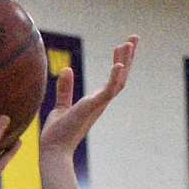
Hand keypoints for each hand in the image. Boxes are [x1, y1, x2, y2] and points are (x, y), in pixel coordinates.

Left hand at [40, 37, 136, 160]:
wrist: (53, 150)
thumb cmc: (58, 133)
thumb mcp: (61, 105)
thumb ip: (65, 88)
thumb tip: (67, 69)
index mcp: (95, 101)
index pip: (113, 78)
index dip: (120, 61)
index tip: (123, 44)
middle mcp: (100, 102)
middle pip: (121, 76)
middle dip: (129, 57)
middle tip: (135, 37)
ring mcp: (98, 105)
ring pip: (119, 81)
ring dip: (124, 62)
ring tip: (128, 43)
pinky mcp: (91, 107)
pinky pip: (108, 92)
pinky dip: (114, 78)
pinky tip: (118, 64)